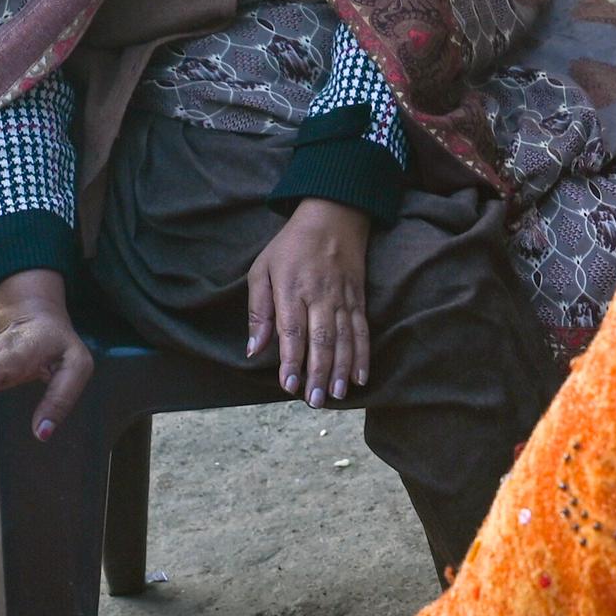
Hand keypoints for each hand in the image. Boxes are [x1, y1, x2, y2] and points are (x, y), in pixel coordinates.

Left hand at [247, 198, 371, 402]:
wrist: (333, 215)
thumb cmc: (290, 245)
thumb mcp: (262, 269)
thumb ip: (258, 311)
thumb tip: (253, 349)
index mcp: (291, 288)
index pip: (291, 331)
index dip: (290, 360)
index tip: (289, 385)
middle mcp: (319, 294)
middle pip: (320, 339)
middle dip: (317, 372)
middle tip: (313, 400)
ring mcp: (342, 297)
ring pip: (344, 339)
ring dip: (340, 369)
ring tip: (335, 395)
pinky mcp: (359, 298)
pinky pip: (362, 330)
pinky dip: (362, 355)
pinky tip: (360, 377)